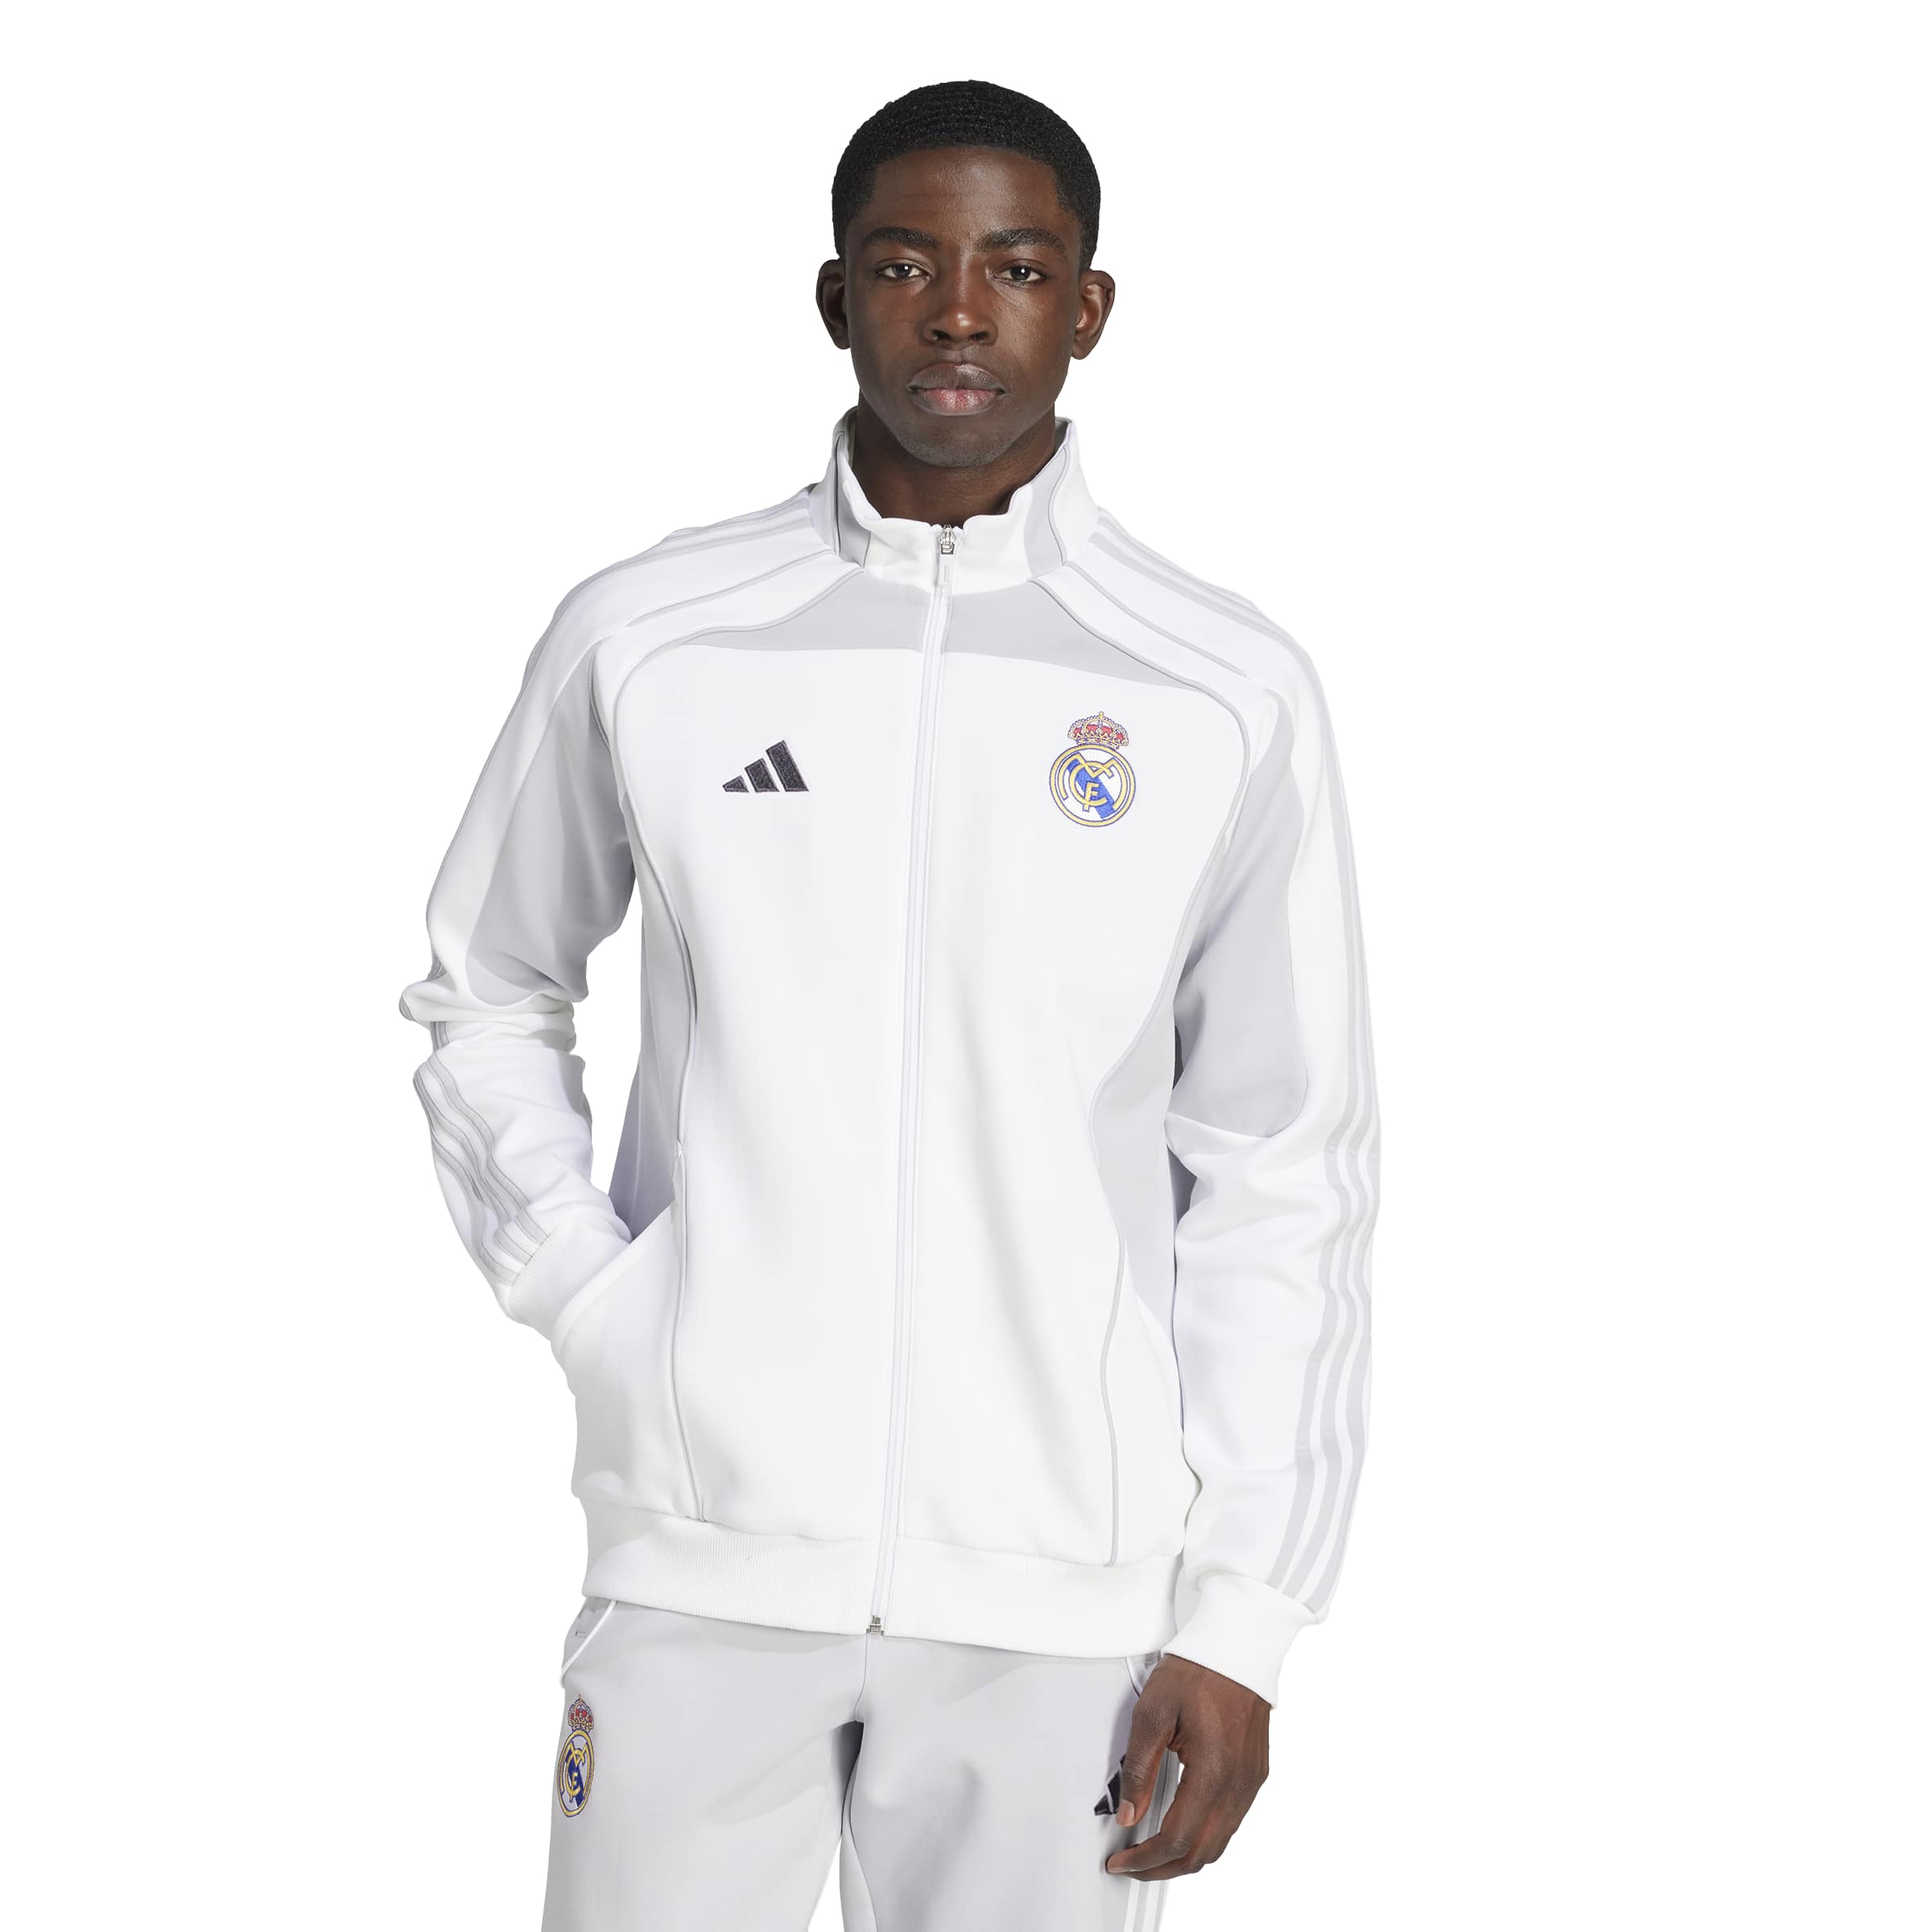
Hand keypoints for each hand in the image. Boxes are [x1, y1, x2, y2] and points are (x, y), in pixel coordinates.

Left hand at [1104, 1655, 1269, 1880]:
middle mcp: (1238, 1785)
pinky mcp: (1254, 1775)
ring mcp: (1250, 1782)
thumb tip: (1129, 1813)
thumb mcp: (1152, 1712)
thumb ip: (1138, 1767)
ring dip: (1185, 1856)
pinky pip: (1231, 1822)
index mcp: (1212, 1772)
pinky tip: (1183, 1826)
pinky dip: (1204, 1836)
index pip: (1177, 1839)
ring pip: (1219, 1844)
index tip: (1122, 1861)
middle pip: (1200, 1853)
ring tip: (1152, 1853)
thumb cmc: (1198, 1671)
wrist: (1238, 1646)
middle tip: (1133, 1866)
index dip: (1145, 1859)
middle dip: (1163, 1868)